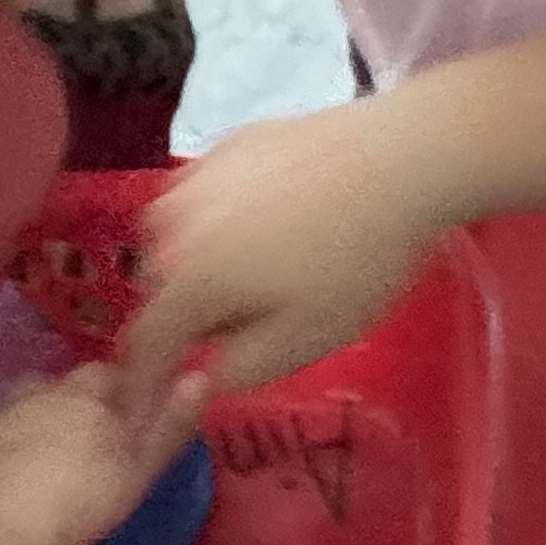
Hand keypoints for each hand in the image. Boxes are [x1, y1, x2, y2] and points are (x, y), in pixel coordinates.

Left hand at [0, 364, 211, 544]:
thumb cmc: (78, 499)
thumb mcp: (136, 469)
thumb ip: (168, 425)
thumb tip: (201, 378)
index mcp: (88, 395)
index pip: (113, 374)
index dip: (124, 391)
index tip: (130, 417)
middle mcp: (42, 393)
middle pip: (66, 385)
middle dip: (80, 401)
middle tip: (93, 441)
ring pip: (26, 403)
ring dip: (39, 418)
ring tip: (49, 457)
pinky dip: (2, 443)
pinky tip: (6, 472)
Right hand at [123, 98, 469, 397]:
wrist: (401, 158)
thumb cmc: (354, 262)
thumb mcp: (302, 342)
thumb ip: (235, 371)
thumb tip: (200, 375)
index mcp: (182, 280)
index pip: (144, 344)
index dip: (148, 380)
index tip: (162, 400)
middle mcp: (168, 224)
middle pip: (157, 288)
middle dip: (184, 316)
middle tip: (243, 329)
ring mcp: (193, 176)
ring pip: (175, 238)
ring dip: (198, 264)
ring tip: (261, 272)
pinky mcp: (225, 144)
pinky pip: (203, 199)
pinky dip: (219, 220)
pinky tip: (274, 221)